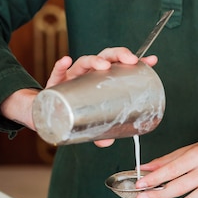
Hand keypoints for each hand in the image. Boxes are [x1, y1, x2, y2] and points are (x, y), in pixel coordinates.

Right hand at [0, 48, 156, 135]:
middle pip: (105, 57)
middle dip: (119, 55)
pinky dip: (60, 66)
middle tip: (130, 61)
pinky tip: (66, 61)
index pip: (119, 64)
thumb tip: (107, 142)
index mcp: (100, 79)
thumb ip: (99, 131)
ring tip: (103, 65)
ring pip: (84, 62)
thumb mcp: (90, 122)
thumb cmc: (74, 111)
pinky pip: (57, 71)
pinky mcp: (55, 82)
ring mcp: (71, 76)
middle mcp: (88, 73)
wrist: (45, 111)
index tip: (151, 61)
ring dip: (95, 60)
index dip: (135, 60)